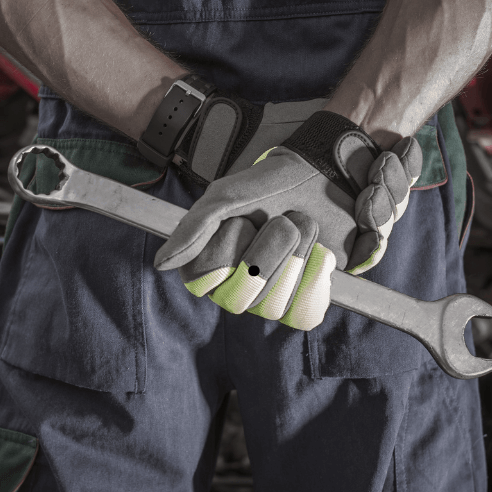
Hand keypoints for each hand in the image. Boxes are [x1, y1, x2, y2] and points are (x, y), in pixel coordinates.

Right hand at [154, 111, 422, 329]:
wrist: (330, 177)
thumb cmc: (275, 183)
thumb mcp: (229, 196)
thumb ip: (194, 226)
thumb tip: (162, 264)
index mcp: (211, 262)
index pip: (204, 283)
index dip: (228, 252)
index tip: (246, 221)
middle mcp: (238, 286)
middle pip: (243, 299)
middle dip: (270, 250)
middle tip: (284, 220)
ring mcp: (274, 296)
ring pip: (274, 308)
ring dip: (296, 257)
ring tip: (304, 228)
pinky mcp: (308, 299)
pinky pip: (304, 314)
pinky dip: (316, 278)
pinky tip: (320, 253)